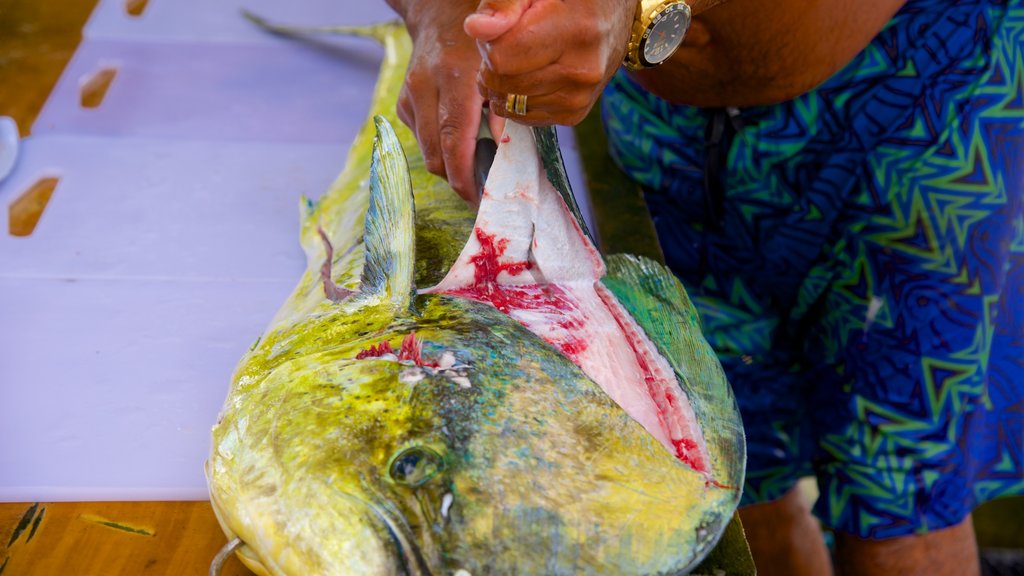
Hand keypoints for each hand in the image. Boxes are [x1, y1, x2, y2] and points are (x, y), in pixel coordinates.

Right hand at [388, 1, 505, 203]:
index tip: (476, 198)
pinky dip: (440, 145)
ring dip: (449, 164)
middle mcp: (426, 87)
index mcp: (455, 78)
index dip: (463, 176)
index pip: (454, 141)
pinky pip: (422, 137)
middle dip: (457, 178)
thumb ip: (505, 110)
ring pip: (427, 151)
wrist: (442, 12)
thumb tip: (504, 152)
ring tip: (475, 163)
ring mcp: (410, 95)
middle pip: (436, 155)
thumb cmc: (483, 42)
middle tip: (481, 189)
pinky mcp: (403, 101)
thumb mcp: (504, 68)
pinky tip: (459, 136)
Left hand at [465, 0, 636, 125]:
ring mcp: (579, 97)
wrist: (613, 16)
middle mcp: (581, 71)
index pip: (501, 58)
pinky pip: (524, 117)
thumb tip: (476, 29)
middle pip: (504, 84)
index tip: (503, 28)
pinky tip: (533, 75)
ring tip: (525, 57)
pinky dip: (519, 98)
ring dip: (505, 84)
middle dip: (495, 65)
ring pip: (510, 105)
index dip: (490, 43)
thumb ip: (504, 3)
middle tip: (511, 41)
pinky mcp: (574, 114)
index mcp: (574, 31)